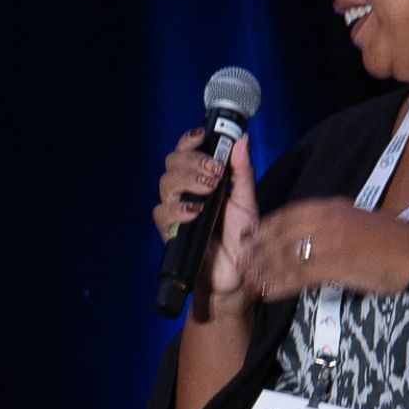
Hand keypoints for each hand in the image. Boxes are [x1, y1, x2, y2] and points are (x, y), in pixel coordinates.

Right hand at [153, 132, 259, 311]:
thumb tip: (242, 140)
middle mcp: (185, 192)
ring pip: (165, 183)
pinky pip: (162, 212)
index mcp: (201, 180)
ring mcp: (176, 211)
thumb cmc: (242, 237)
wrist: (237, 272)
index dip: (189, 141)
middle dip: (193, 161)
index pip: (185, 153)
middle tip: (215, 171)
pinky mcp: (169, 231)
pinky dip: (178, 209)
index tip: (202, 136)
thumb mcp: (247, 200)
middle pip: (171, 163)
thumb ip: (242, 171)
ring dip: (187, 180)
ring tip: (210, 189)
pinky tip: (195, 212)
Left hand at [240, 198, 408, 302]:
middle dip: (258, 248)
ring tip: (250, 280)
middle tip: (241, 261)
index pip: (288, 214)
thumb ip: (330, 222)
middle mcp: (327, 220)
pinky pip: (300, 275)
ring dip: (265, 269)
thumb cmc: (388, 240)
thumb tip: (307, 229)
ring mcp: (331, 242)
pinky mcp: (336, 265)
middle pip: (281, 233)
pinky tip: (269, 292)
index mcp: (332, 207)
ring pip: (287, 255)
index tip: (249, 236)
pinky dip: (281, 284)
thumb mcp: (355, 220)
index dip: (265, 227)